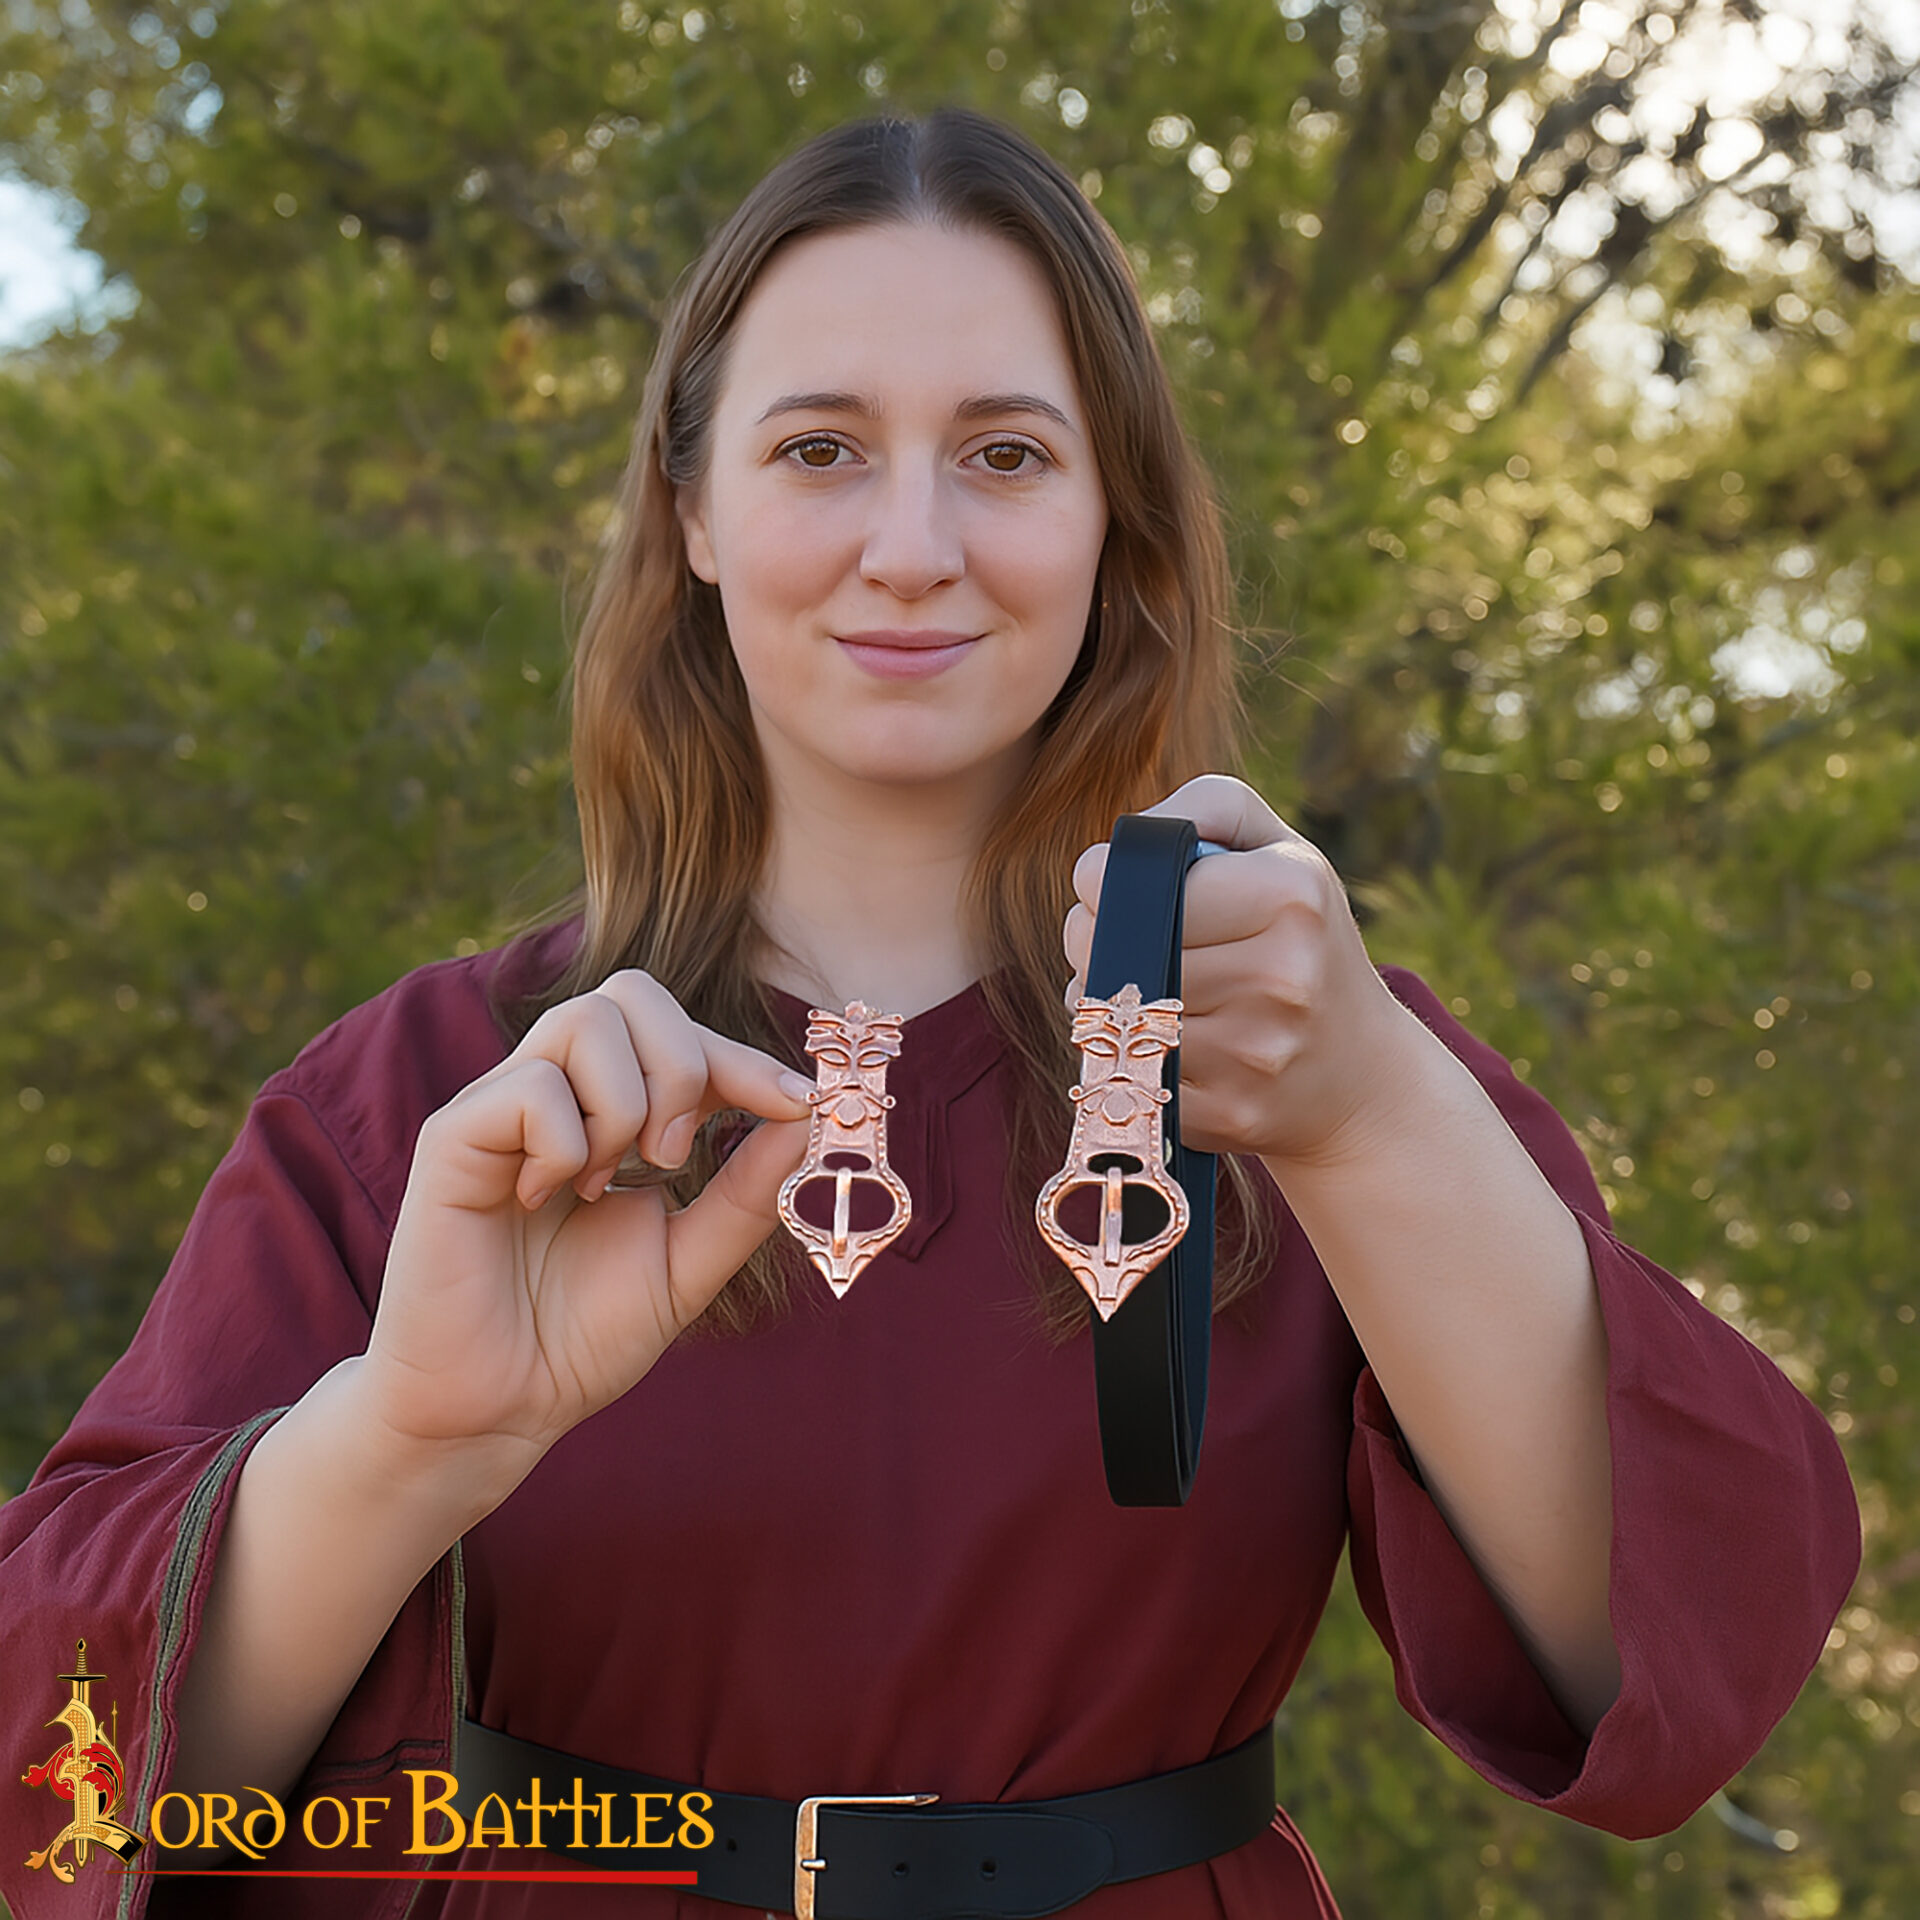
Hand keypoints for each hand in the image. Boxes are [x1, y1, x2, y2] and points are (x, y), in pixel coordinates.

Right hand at [359, 970, 815, 1490]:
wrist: (498, 1409)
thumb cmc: (582, 1336)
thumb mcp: (692, 1261)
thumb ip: (747, 1191)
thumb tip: (807, 1115)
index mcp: (611, 1112)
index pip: (681, 1030)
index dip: (745, 1057)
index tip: (796, 1104)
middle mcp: (555, 1093)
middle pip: (633, 993)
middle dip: (685, 1064)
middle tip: (677, 1156)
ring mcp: (500, 1108)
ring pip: (585, 1020)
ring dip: (626, 1102)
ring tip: (609, 1181)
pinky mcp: (452, 1139)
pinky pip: (531, 1087)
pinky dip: (567, 1142)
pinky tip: (549, 1199)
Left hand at [1061, 774, 1419, 1167]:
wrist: (1363, 1080)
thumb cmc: (1303, 943)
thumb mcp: (1285, 854)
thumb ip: (1211, 808)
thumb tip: (1132, 837)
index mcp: (1291, 894)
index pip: (1135, 879)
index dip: (1098, 880)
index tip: (1109, 885)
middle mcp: (1280, 973)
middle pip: (1107, 946)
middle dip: (1089, 938)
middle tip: (1117, 937)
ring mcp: (1255, 1050)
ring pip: (1108, 1014)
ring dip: (1099, 1000)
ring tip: (1141, 988)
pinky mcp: (1228, 1113)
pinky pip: (1126, 1074)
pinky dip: (1123, 1057)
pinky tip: (1158, 1043)